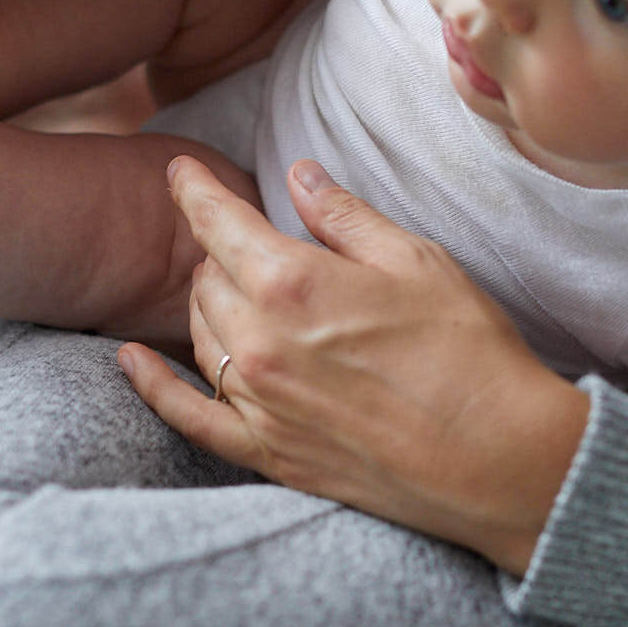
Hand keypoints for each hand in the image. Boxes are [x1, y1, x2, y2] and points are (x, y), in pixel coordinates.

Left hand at [117, 158, 590, 574]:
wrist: (498, 458)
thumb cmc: (470, 352)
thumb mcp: (416, 260)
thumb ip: (344, 217)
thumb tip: (299, 176)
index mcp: (294, 282)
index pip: (218, 223)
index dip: (193, 190)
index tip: (178, 169)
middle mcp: (260, 342)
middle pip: (207, 280)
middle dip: (223, 254)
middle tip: (256, 245)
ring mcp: (259, 403)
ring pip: (200, 336)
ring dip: (211, 305)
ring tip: (240, 291)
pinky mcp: (269, 454)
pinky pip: (187, 416)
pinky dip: (152, 386)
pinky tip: (130, 361)